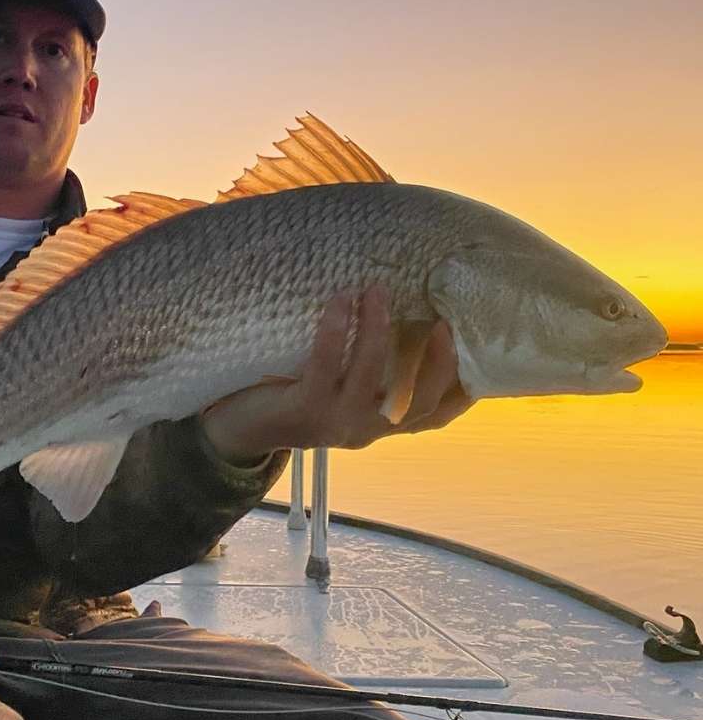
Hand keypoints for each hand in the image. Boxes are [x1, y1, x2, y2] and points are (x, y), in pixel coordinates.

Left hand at [201, 285, 474, 464]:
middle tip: (443, 318)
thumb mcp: (337, 384)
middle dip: (437, 361)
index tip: (482, 358)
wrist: (237, 427)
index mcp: (377, 423)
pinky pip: (326, 365)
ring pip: (371, 375)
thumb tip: (398, 303)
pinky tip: (338, 301)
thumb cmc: (292, 393)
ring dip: (377, 329)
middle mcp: (363, 429)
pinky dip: (334, 330)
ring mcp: (334, 423)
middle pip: (418, 405)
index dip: (463, 394)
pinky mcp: (303, 411)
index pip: (432, 418)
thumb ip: (367, 363)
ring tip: (376, 289)